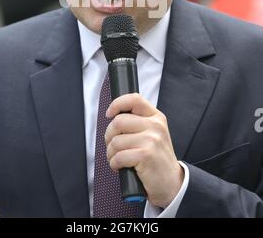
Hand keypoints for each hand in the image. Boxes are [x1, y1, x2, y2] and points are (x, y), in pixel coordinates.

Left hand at [105, 93, 183, 208]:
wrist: (172, 183)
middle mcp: (155, 126)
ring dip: (111, 153)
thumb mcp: (153, 134)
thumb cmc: (157, 159)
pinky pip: (118, 156)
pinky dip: (114, 164)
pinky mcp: (146, 155)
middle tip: (113, 146)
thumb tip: (114, 115)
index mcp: (156, 117)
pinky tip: (121, 167)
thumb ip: (138, 122)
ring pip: (116, 141)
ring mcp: (152, 140)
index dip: (117, 104)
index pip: (134, 99)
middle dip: (109, 136)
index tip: (109, 114)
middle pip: (118, 121)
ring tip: (118, 159)